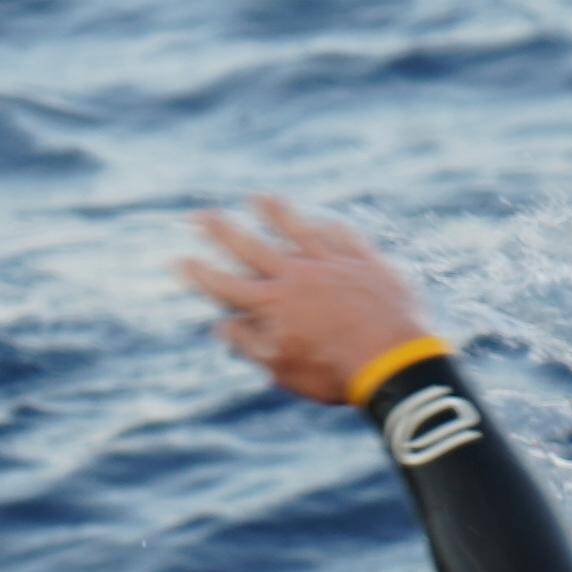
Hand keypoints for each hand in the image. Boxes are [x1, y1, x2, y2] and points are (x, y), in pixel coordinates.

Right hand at [179, 197, 434, 403]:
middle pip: (250, 246)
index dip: (198, 273)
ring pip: (296, 229)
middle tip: (200, 215)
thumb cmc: (334, 372)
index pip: (224, 285)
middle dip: (221, 230)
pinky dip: (326, 226)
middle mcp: (295, 275)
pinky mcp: (363, 260)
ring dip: (274, 213)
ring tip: (258, 198)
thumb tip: (221, 326)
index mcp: (271, 305)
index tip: (178, 260)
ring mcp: (330, 262)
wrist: (393, 359)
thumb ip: (249, 344)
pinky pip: (341, 235)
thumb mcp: (283, 369)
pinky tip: (320, 220)